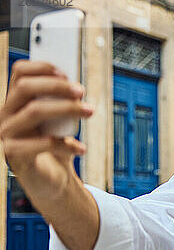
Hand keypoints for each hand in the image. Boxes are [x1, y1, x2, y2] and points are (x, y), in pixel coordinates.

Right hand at [0, 60, 92, 197]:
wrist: (50, 181)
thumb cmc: (54, 148)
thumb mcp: (58, 121)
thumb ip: (61, 103)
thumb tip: (75, 86)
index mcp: (15, 103)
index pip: (19, 73)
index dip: (42, 67)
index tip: (66, 73)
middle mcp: (6, 116)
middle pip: (24, 87)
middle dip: (56, 86)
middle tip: (81, 91)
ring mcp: (7, 136)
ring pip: (34, 111)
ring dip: (67, 108)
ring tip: (89, 112)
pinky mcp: (16, 156)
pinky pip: (42, 143)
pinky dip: (67, 144)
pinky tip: (80, 148)